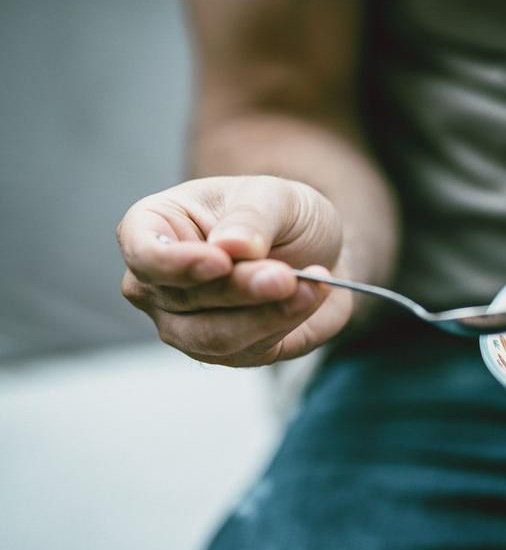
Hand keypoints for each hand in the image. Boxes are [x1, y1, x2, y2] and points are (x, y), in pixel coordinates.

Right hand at [117, 175, 349, 365]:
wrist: (318, 248)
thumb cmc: (283, 214)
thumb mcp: (276, 196)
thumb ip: (251, 217)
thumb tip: (229, 245)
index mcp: (153, 226)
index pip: (143, 252)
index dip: (176, 263)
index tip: (221, 261)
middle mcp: (157, 282)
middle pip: (183, 300)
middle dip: (242, 289)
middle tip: (286, 275)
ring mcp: (184, 324)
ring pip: (214, 337)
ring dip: (268, 314)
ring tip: (310, 284)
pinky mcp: (224, 353)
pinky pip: (250, 351)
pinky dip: (286, 324)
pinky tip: (311, 295)